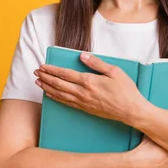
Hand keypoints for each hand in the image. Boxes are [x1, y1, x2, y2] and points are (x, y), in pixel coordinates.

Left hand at [34, 52, 149, 123]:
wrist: (131, 111)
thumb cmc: (125, 90)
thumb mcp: (114, 71)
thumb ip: (97, 63)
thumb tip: (83, 56)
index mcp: (89, 81)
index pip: (65, 74)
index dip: (52, 70)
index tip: (43, 66)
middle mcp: (83, 92)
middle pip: (59, 84)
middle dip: (46, 77)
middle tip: (36, 72)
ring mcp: (83, 102)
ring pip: (60, 94)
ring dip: (47, 87)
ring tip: (38, 82)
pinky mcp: (86, 109)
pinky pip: (66, 103)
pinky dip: (56, 98)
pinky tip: (50, 95)